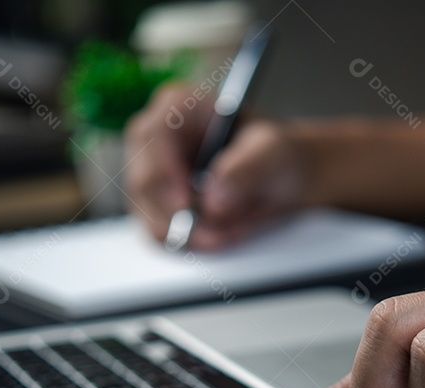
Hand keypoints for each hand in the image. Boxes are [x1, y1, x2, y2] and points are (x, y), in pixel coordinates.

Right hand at [124, 84, 309, 250]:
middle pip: (143, 181)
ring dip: (189, 234)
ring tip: (228, 234)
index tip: (185, 202)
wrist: (281, 178)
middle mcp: (157, 141)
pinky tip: (220, 236)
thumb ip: (247, 170)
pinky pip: (161, 233)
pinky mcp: (158, 208)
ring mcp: (154, 177)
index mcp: (179, 107)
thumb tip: (214, 199)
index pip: (152, 134)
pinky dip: (190, 243)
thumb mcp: (273, 153)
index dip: (163, 170)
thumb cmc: (275, 154)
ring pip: (149, 214)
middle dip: (178, 215)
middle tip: (214, 233)